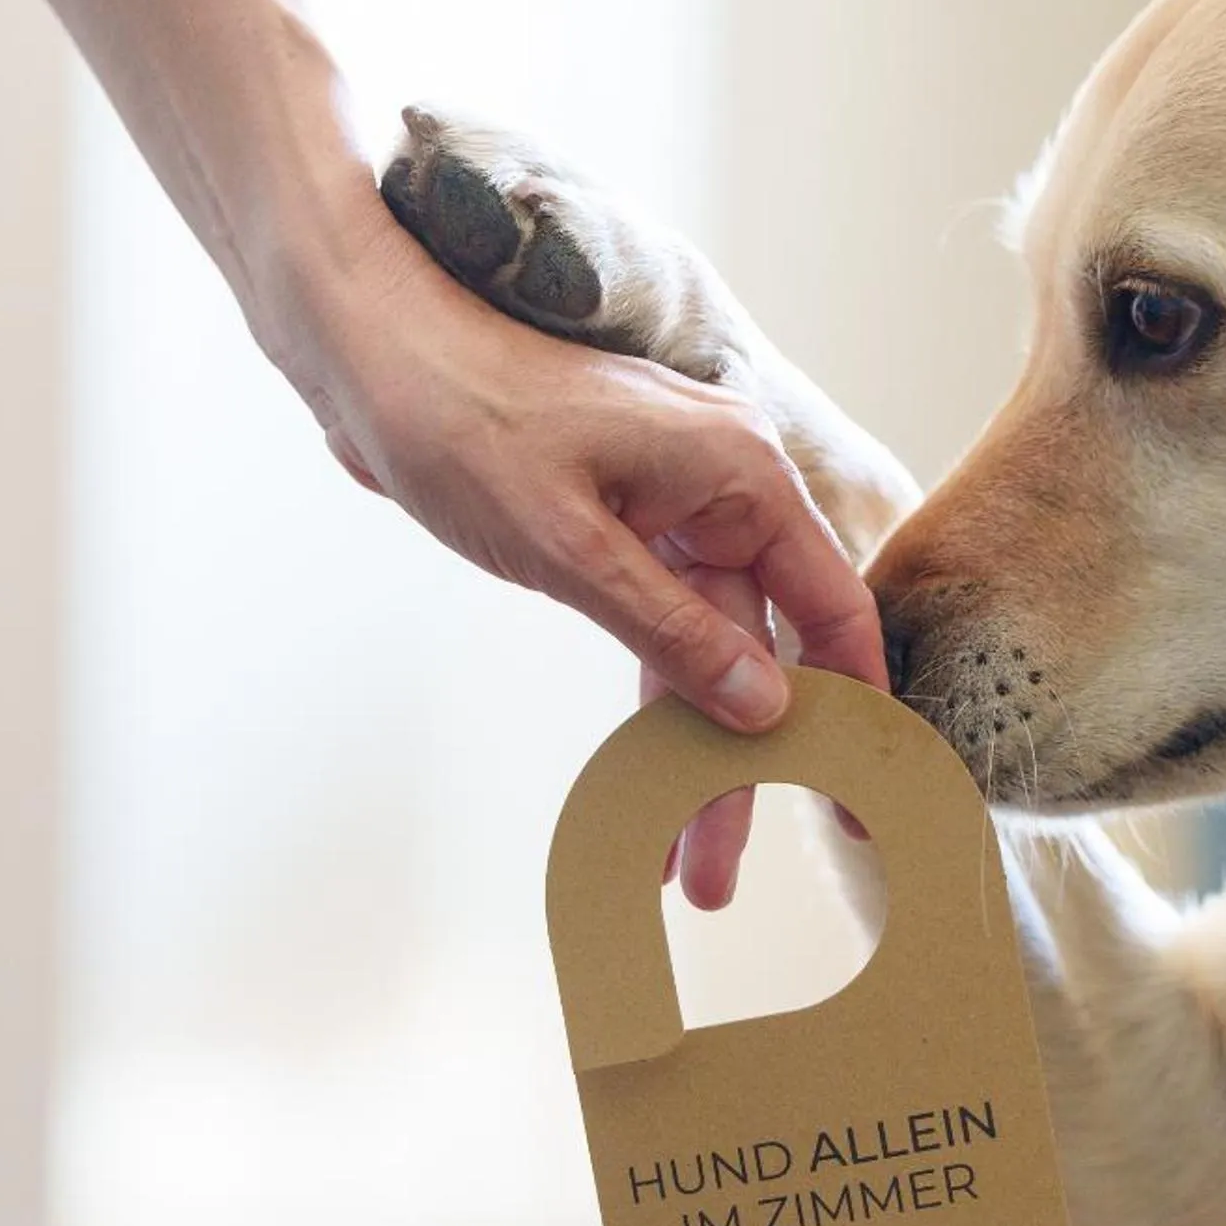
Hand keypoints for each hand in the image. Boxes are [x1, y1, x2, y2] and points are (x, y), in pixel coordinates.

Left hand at [297, 197, 883, 903]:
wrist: (367, 353)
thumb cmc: (462, 419)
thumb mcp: (570, 547)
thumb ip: (674, 631)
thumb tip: (766, 708)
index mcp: (740, 471)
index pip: (830, 606)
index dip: (854, 707)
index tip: (859, 800)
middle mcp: (723, 487)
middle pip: (767, 646)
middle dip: (750, 761)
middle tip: (731, 871)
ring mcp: (670, 508)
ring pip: (709, 650)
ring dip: (695, 749)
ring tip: (689, 860)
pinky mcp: (618, 528)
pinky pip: (661, 628)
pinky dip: (654, 700)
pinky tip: (646, 780)